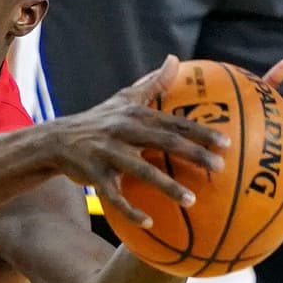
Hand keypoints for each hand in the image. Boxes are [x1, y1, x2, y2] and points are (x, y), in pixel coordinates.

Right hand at [49, 55, 229, 227]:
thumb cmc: (98, 119)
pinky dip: (130, 210)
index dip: (199, 132)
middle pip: (163, 141)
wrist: (56, 139)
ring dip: (166, 186)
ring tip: (191, 200)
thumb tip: (175, 59)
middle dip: (192, 153)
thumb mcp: (123, 98)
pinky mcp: (94, 174)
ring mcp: (107, 153)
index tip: (227, 143)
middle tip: (219, 167)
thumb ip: (152, 82)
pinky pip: (114, 195)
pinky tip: (148, 223)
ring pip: (140, 170)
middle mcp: (122, 131)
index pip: (173, 122)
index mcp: (134, 115)